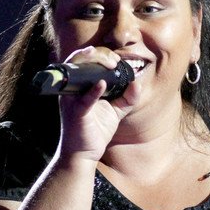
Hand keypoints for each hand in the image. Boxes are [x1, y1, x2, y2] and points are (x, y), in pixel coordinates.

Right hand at [56, 46, 140, 161]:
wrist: (83, 154)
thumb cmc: (96, 131)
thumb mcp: (115, 111)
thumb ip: (127, 97)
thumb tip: (137, 83)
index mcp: (79, 86)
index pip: (84, 61)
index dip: (99, 54)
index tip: (117, 60)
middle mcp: (72, 90)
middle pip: (78, 61)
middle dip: (98, 55)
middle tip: (114, 61)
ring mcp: (71, 101)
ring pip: (76, 74)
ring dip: (92, 64)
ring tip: (110, 64)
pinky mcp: (76, 114)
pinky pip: (83, 100)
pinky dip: (93, 91)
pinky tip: (102, 84)